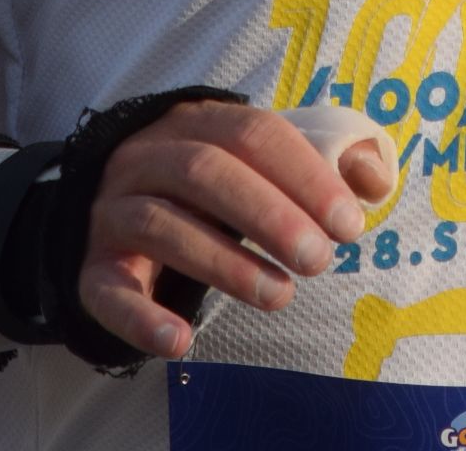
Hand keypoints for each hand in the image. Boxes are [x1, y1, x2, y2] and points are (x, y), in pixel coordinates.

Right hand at [79, 101, 396, 359]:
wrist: (114, 217)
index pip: (253, 133)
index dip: (304, 176)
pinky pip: (108, 290)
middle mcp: (147, 159)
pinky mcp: (91, 269)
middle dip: (269, 215)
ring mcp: (112, 212)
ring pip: (161, 225)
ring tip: (279, 295)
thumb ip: (326, 164)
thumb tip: (374, 179)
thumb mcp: (263, 167)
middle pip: (204, 172)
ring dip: (224, 263)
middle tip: (318, 260)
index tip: (348, 224)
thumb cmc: (211, 191)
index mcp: (196, 124)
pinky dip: (141, 317)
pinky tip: (180, 342)